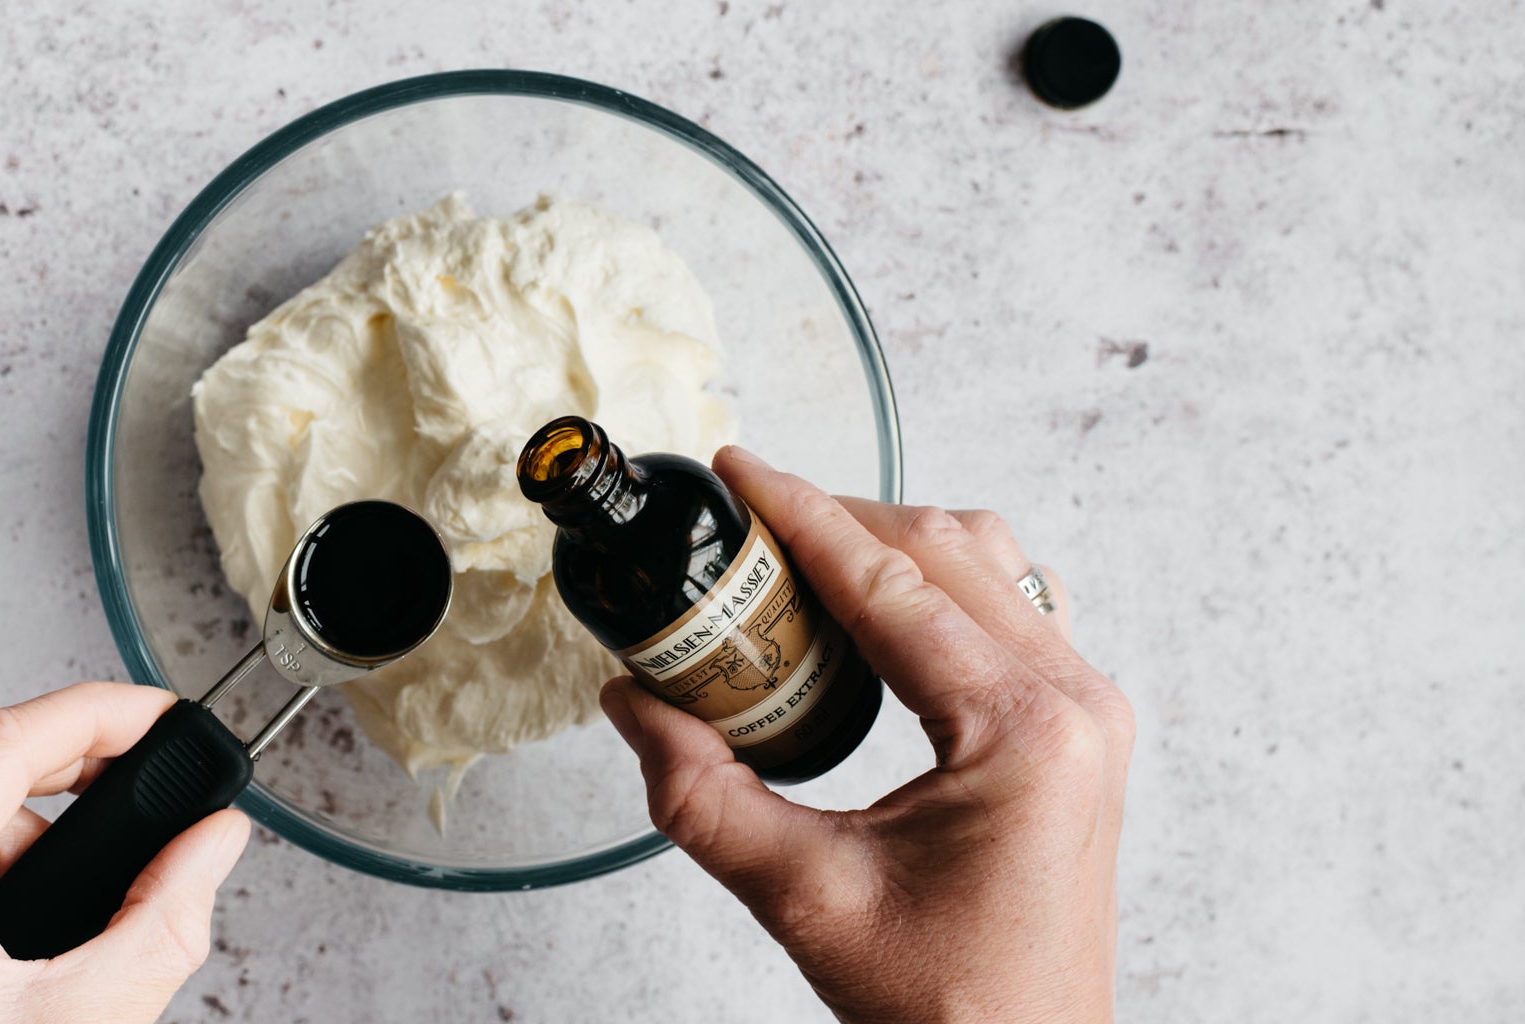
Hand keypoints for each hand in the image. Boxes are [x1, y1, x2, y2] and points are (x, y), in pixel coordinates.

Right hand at [600, 446, 1133, 1023]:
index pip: (890, 584)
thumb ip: (700, 795)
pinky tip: (876, 610)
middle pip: (945, 548)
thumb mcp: (802, 897)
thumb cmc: (946, 1002)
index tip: (738, 472)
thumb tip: (632, 701)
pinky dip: (939, 582)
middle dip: (838, 518)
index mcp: (1021, 729)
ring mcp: (1088, 710)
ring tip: (800, 559)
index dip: (801, 515)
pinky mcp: (1079, 727)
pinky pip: (1014, 604)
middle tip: (747, 522)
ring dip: (891, 542)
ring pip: (988, 561)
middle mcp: (1073, 702)